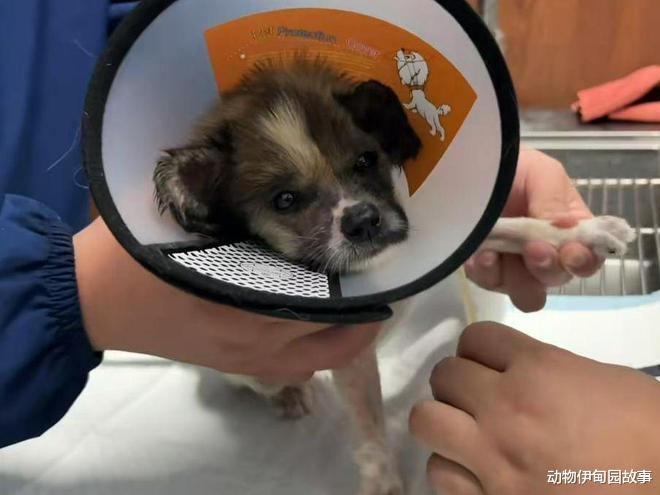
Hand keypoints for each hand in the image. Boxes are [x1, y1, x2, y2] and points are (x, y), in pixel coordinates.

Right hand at [74, 218, 379, 383]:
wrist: (91, 300)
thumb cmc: (131, 249)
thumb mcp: (181, 208)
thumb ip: (225, 195)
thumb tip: (264, 173)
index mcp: (244, 292)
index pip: (324, 294)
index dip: (360, 279)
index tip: (377, 254)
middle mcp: (256, 335)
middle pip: (337, 336)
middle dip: (367, 311)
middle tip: (378, 279)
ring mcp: (247, 359)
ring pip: (322, 358)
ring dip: (349, 334)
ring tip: (360, 303)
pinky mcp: (234, 368)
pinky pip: (295, 370)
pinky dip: (317, 348)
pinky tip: (318, 323)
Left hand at [410, 322, 659, 493]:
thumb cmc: (651, 436)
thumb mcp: (607, 382)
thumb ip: (551, 370)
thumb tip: (520, 373)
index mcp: (539, 369)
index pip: (475, 337)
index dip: (481, 349)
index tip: (491, 363)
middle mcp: (505, 408)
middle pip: (444, 375)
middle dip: (458, 382)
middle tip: (477, 397)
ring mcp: (494, 459)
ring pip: (426, 422)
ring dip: (445, 425)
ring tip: (468, 435)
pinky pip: (442, 476)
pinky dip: (453, 470)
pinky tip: (475, 473)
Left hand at [465, 149, 602, 311]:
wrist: (468, 171)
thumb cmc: (512, 170)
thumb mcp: (540, 173)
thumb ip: (555, 200)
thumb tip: (567, 229)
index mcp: (570, 232)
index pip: (588, 259)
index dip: (583, 261)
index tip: (570, 253)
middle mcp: (547, 256)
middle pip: (557, 279)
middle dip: (547, 267)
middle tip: (533, 249)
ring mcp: (515, 268)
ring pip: (526, 294)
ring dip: (516, 279)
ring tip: (494, 255)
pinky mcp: (486, 273)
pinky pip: (490, 285)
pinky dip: (485, 273)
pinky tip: (478, 255)